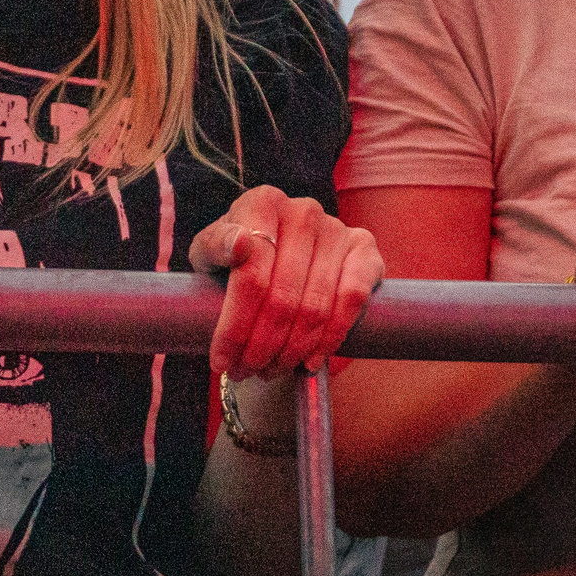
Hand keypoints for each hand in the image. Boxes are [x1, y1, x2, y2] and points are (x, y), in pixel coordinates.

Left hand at [188, 188, 381, 379]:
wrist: (280, 257)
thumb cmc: (235, 257)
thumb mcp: (211, 252)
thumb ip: (215, 247)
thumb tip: (238, 243)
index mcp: (262, 202)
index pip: (250, 274)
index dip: (235, 326)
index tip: (221, 361)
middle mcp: (303, 210)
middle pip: (283, 296)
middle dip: (262, 346)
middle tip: (248, 373)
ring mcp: (337, 228)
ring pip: (316, 305)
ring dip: (292, 349)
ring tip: (273, 370)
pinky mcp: (365, 249)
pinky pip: (353, 299)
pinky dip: (332, 336)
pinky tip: (311, 359)